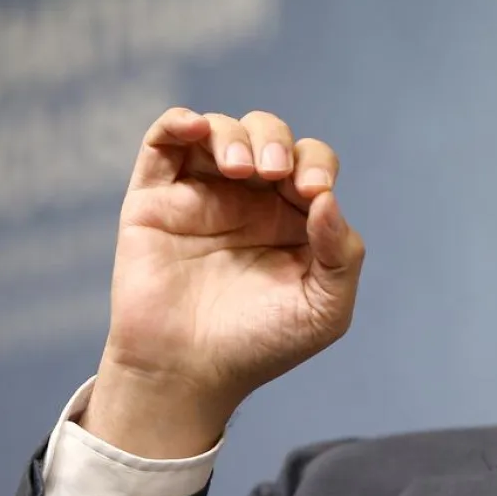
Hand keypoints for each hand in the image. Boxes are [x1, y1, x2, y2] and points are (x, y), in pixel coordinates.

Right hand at [83, 108, 364, 457]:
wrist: (189, 373)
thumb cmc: (260, 346)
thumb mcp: (324, 309)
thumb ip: (341, 254)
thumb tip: (328, 199)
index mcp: (292, 219)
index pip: (312, 165)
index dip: (316, 165)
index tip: (312, 193)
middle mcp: (248, 200)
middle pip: (270, 136)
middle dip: (278, 142)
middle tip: (274, 173)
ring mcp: (201, 195)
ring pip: (220, 131)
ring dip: (235, 134)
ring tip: (242, 168)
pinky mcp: (155, 199)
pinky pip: (163, 142)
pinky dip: (180, 122)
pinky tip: (196, 130)